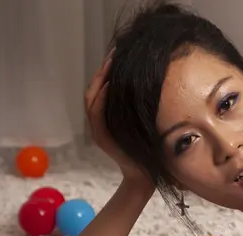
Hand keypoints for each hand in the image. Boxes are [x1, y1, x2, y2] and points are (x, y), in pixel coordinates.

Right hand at [84, 49, 149, 182]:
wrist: (146, 176)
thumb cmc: (149, 149)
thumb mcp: (144, 123)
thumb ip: (139, 106)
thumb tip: (150, 84)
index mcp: (108, 117)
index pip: (101, 87)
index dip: (106, 70)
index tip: (119, 54)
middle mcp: (100, 122)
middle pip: (93, 89)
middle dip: (103, 70)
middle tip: (115, 53)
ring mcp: (99, 130)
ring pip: (91, 98)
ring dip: (100, 79)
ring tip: (110, 64)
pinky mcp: (102, 138)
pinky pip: (97, 114)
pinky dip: (101, 98)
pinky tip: (109, 85)